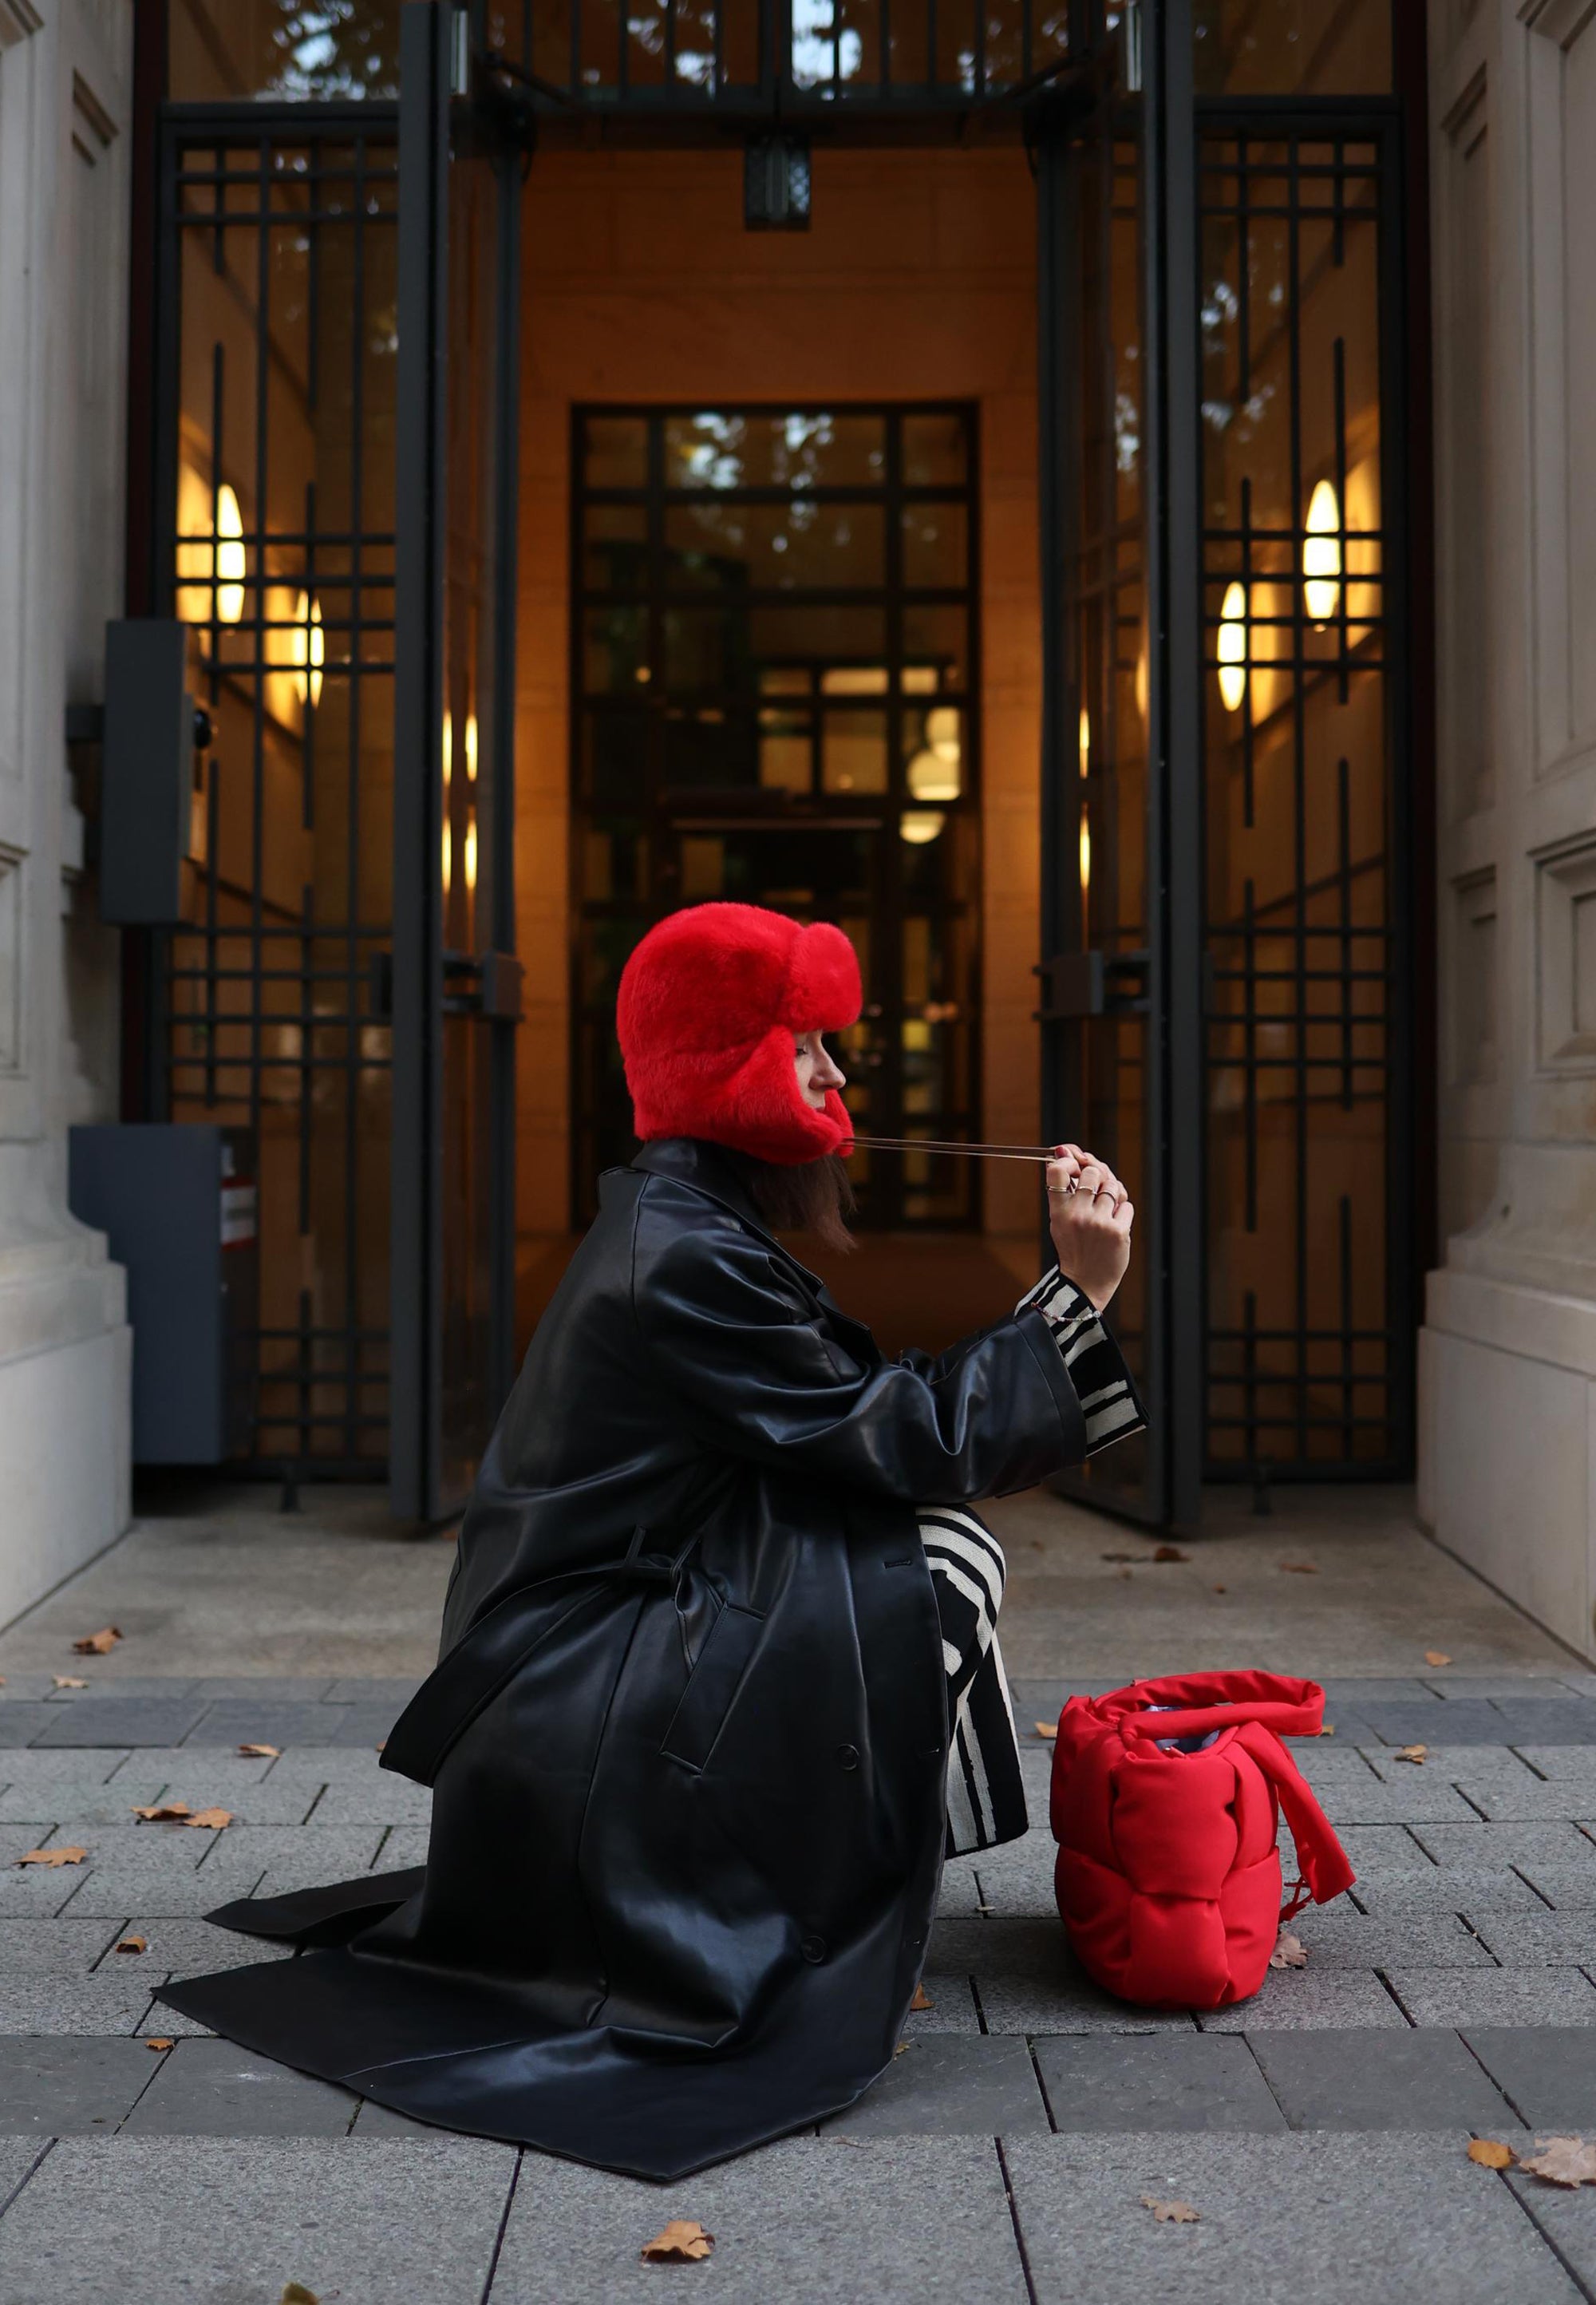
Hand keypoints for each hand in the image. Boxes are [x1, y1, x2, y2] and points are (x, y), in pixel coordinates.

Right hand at [1045, 1144, 1133, 1311]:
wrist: (1085, 1282)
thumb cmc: (1074, 1247)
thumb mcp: (1059, 1220)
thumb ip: (1064, 1188)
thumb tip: (1067, 1151)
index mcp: (1059, 1212)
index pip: (1058, 1171)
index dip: (1069, 1160)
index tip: (1074, 1165)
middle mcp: (1078, 1215)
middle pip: (1093, 1172)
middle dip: (1097, 1176)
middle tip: (1096, 1188)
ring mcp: (1100, 1223)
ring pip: (1113, 1186)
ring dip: (1112, 1194)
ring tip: (1105, 1209)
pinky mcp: (1119, 1232)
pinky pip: (1127, 1205)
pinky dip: (1122, 1212)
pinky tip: (1113, 1224)